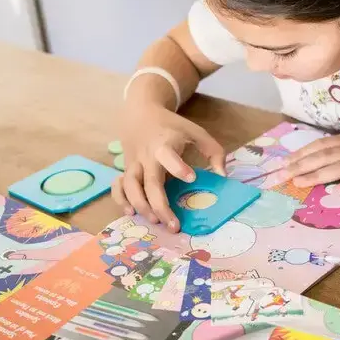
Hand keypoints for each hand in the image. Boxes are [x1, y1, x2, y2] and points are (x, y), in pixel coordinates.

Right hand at [112, 102, 225, 229]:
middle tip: (174, 225)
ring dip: (141, 206)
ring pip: (130, 187)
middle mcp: (146, 157)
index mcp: (164, 144)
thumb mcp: (196, 132)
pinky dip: (120, 199)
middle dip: (160, 205)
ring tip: (155, 221)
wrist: (140, 114)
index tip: (192, 178)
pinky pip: (118, 186)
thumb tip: (222, 176)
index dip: (178, 167)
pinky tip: (131, 212)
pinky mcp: (126, 170)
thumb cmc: (172, 127)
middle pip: (150, 183)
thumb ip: (213, 152)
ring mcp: (133, 164)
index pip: (168, 156)